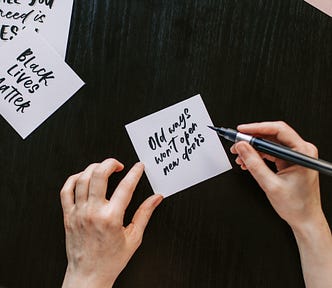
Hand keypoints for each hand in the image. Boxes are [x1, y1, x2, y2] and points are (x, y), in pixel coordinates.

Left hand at [61, 159, 162, 287]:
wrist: (88, 275)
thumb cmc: (110, 260)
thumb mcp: (134, 237)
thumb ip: (145, 214)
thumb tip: (156, 198)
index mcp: (112, 218)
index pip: (126, 187)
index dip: (135, 173)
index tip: (139, 167)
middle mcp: (93, 212)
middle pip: (99, 175)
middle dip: (111, 163)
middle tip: (118, 165)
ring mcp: (78, 213)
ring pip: (82, 179)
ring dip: (94, 168)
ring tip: (103, 169)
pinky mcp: (68, 215)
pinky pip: (66, 190)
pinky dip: (74, 179)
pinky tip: (84, 177)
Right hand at [230, 121, 331, 287]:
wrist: (304, 219)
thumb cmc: (297, 206)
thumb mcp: (271, 184)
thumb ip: (254, 164)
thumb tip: (243, 147)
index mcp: (303, 152)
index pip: (279, 130)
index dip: (258, 128)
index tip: (242, 131)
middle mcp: (300, 151)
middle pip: (272, 136)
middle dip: (252, 140)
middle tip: (236, 144)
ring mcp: (294, 156)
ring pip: (269, 145)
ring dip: (252, 149)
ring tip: (239, 156)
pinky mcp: (288, 162)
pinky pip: (269, 153)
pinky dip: (257, 156)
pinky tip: (247, 161)